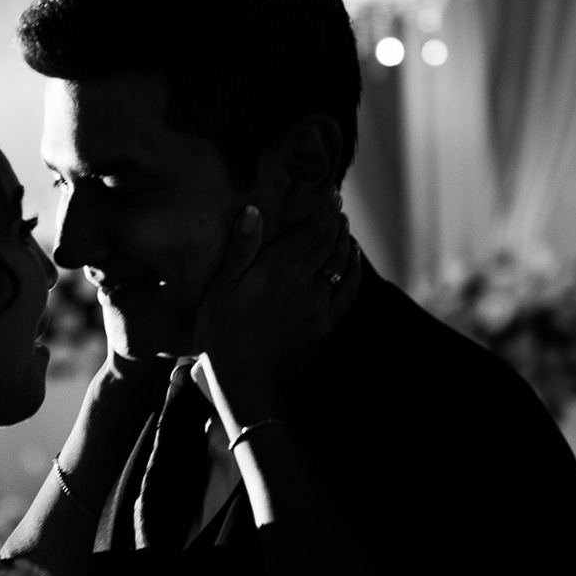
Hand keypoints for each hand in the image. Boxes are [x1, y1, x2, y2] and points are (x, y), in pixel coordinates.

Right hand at [191, 193, 359, 428]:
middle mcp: (303, 281)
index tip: (329, 194)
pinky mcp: (326, 325)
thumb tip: (253, 210)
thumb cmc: (222, 333)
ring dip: (344, 240)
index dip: (321, 209)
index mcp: (277, 268)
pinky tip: (354, 259)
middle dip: (334, 220)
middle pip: (327, 242)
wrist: (245, 381)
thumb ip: (241, 248)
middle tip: (338, 204)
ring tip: (344, 225)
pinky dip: (353, 270)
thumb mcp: (221, 288)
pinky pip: (347, 291)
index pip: (308, 229)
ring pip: (339, 263)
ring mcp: (318, 304)